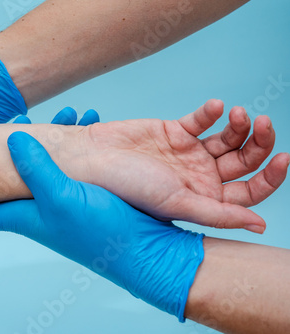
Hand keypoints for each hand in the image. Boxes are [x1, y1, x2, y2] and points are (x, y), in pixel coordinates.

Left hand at [0, 107, 99, 231]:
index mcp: (22, 214)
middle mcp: (34, 206)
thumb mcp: (64, 199)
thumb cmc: (104, 234)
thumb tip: (10, 138)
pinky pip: (67, 159)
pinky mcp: (81, 191)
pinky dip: (72, 140)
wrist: (148, 250)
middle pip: (0, 177)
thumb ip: (35, 169)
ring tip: (59, 115)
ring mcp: (58, 198)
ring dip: (43, 136)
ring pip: (37, 161)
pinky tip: (83, 125)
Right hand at [84, 99, 288, 231]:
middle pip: (244, 162)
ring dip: (240, 125)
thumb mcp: (176, 203)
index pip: (248, 193)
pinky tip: (215, 107)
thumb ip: (218, 214)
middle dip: (260, 143)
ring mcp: (188, 153)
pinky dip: (212, 112)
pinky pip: (202, 120)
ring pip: (229, 138)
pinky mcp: (175, 131)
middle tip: (263, 124)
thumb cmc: (125, 187)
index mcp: (202, 200)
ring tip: (238, 114)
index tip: (283, 157)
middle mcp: (199, 178)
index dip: (270, 177)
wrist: (91, 159)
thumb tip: (259, 226)